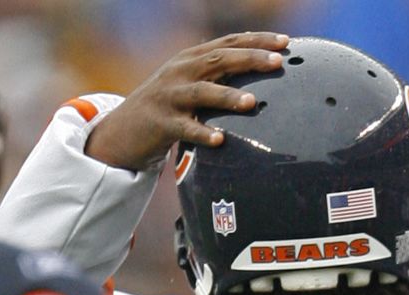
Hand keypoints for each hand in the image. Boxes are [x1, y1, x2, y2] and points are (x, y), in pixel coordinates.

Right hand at [84, 32, 289, 170]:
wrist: (122, 131)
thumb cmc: (166, 108)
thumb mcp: (189, 83)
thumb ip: (218, 76)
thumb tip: (260, 75)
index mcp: (191, 59)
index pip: (229, 43)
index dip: (257, 40)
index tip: (286, 42)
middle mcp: (181, 72)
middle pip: (219, 59)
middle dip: (250, 59)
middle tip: (277, 62)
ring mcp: (170, 96)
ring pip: (202, 92)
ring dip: (228, 96)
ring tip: (252, 103)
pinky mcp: (161, 123)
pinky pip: (185, 129)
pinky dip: (203, 133)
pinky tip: (220, 140)